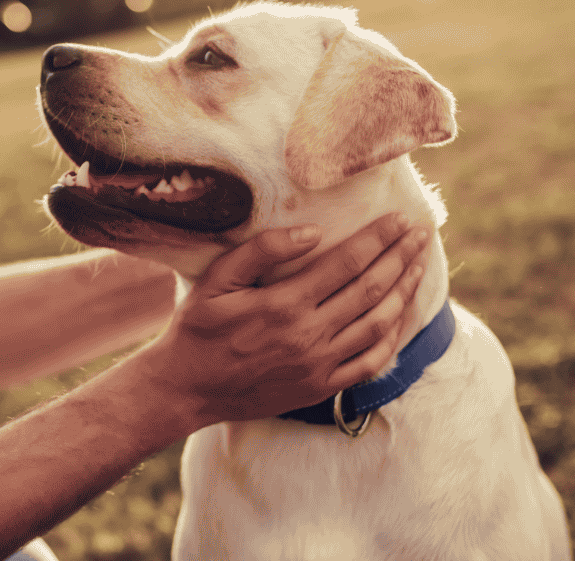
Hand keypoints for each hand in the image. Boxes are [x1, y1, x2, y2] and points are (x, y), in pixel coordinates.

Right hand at [142, 212, 429, 425]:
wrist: (186, 389)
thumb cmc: (197, 329)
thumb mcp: (217, 281)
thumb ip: (262, 251)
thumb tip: (313, 232)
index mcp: (283, 304)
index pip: (347, 263)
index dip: (379, 238)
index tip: (400, 219)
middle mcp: (308, 335)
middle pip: (371, 289)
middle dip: (401, 258)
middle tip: (422, 234)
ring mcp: (318, 365)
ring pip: (378, 324)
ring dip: (404, 292)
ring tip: (419, 266)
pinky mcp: (321, 387)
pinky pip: (371, 362)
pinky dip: (393, 337)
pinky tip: (401, 316)